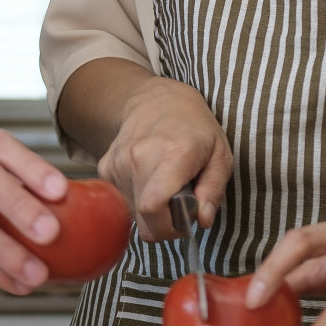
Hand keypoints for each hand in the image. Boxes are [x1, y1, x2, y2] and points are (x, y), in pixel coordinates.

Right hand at [99, 78, 232, 241]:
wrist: (156, 98)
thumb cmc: (194, 127)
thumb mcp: (220, 155)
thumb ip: (213, 190)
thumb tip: (202, 220)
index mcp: (172, 154)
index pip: (153, 206)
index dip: (170, 227)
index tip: (185, 220)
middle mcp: (139, 157)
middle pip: (144, 219)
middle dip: (165, 224)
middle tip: (179, 204)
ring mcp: (118, 162)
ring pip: (133, 213)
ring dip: (151, 210)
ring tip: (165, 185)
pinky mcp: (105, 167)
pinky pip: (122, 201)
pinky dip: (137, 199)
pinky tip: (149, 179)